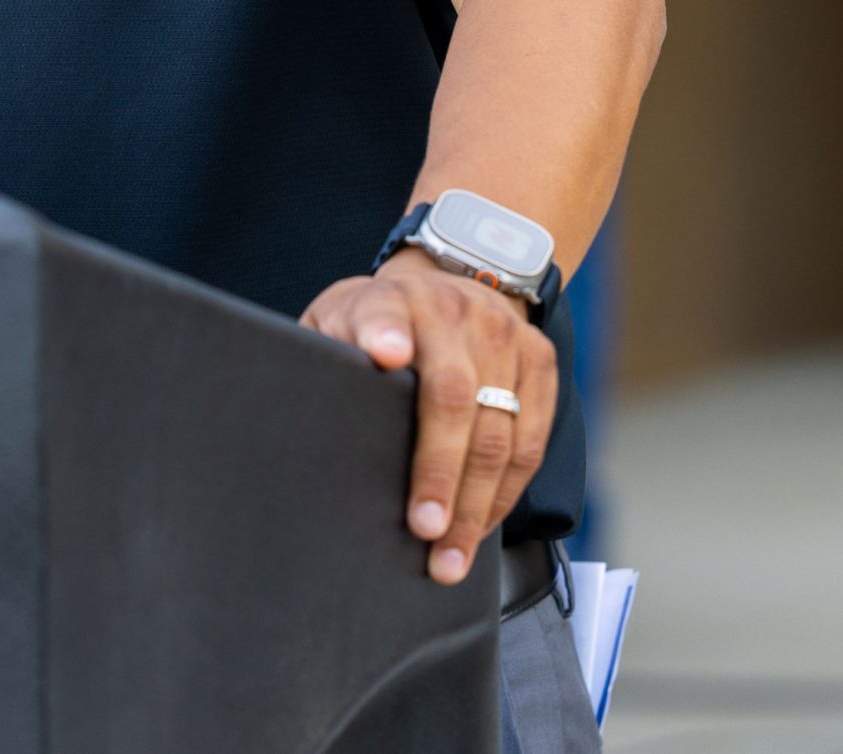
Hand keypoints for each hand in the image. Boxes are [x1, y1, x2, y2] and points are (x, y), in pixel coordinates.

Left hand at [301, 248, 556, 584]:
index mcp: (390, 300)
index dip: (384, 333)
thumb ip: (327, 358)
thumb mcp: (338, 324)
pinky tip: (484, 525)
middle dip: (440, 472)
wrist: (444, 284)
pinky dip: (508, 491)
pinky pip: (532, 439)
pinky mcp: (539, 358)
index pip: (382, 314)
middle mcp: (451, 310)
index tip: (384, 355)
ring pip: (499, 431)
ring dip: (478, 503)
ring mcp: (502, 333)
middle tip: (425, 532)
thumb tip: (303, 420)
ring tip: (453, 557)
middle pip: (452, 398)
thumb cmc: (375, 324)